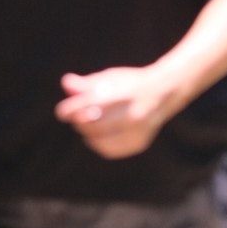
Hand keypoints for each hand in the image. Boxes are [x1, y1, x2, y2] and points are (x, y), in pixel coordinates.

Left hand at [55, 66, 176, 158]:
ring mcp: (138, 131)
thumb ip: (87, 83)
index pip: (93, 104)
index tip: (62, 112)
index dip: (73, 109)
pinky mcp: (138, 143)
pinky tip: (97, 135)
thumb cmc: (131, 83)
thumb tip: (66, 83)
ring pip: (99, 140)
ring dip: (87, 133)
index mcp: (127, 94)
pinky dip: (98, 143)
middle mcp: (135, 114)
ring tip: (86, 124)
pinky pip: (109, 150)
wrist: (164, 93)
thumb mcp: (111, 77)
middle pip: (94, 124)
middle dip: (79, 121)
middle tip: (75, 117)